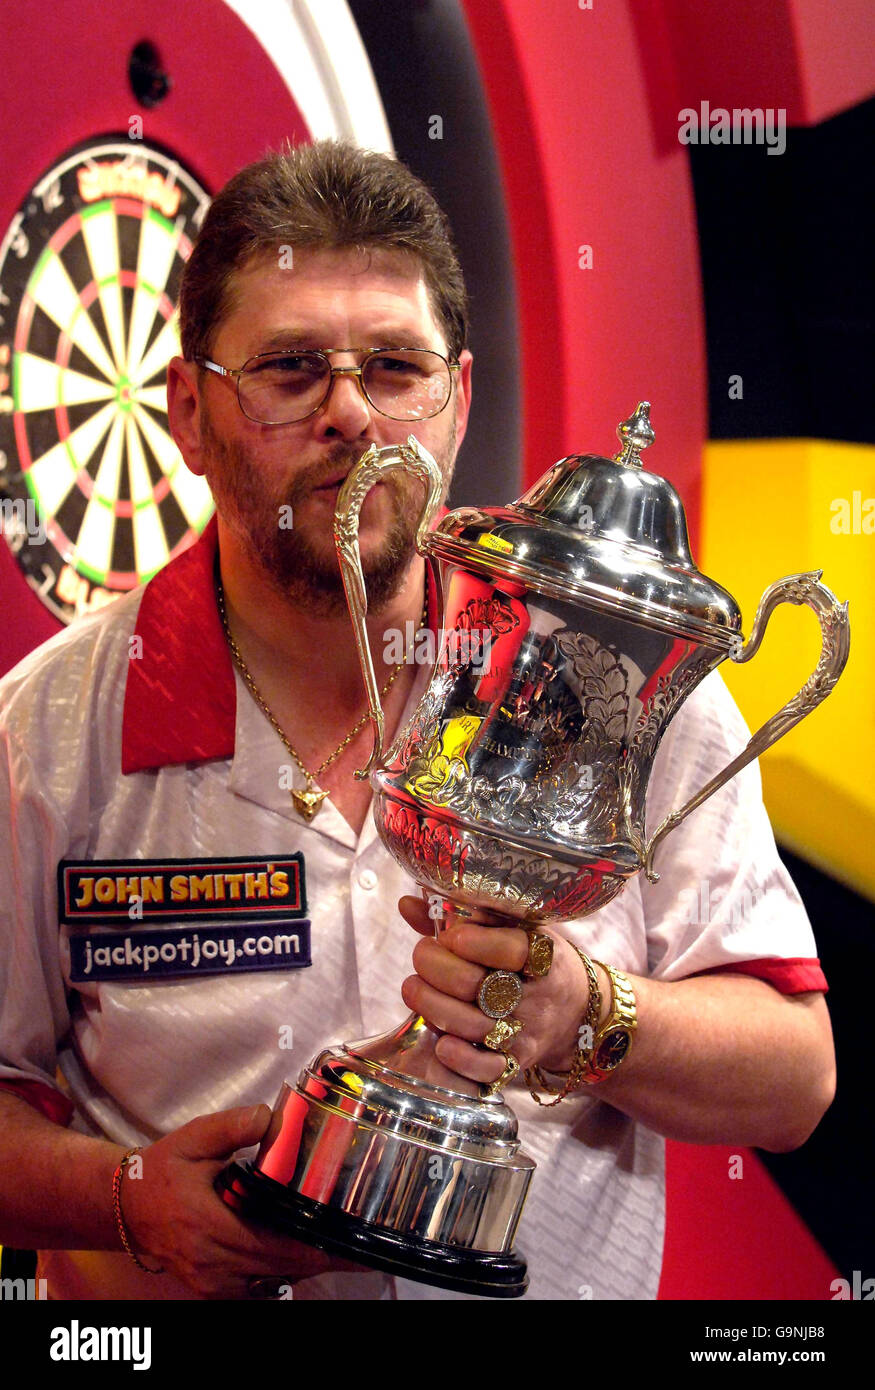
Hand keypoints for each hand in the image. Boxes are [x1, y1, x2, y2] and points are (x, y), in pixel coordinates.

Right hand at [121, 1104, 366, 1297]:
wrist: (125, 1209)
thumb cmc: (162, 1171)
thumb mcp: (193, 1139)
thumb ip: (234, 1126)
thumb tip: (275, 1118)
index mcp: (209, 1225)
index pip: (276, 1244)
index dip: (316, 1246)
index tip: (348, 1240)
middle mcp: (213, 1263)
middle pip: (283, 1267)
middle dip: (323, 1256)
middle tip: (360, 1245)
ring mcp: (212, 1283)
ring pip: (274, 1280)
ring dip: (305, 1264)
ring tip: (341, 1247)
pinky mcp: (213, 1291)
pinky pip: (259, 1287)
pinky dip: (283, 1272)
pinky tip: (303, 1253)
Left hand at [398, 895, 590, 1088]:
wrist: (574, 1012)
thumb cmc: (534, 961)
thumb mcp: (514, 929)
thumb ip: (464, 916)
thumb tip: (409, 904)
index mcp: (545, 956)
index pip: (514, 949)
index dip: (476, 941)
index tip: (450, 934)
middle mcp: (538, 997)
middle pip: (479, 986)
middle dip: (437, 967)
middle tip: (421, 953)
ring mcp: (526, 1033)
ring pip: (472, 1026)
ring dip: (431, 1005)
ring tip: (413, 986)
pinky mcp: (515, 1064)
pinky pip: (487, 1070)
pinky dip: (460, 1059)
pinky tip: (440, 1041)